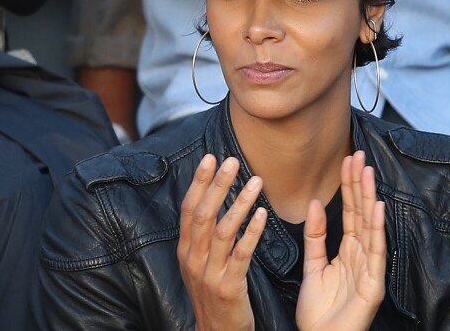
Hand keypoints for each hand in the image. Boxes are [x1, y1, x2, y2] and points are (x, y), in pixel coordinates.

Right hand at [177, 155, 267, 330]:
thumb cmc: (213, 291)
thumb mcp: (200, 261)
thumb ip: (204, 233)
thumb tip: (214, 197)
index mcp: (186, 249)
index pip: (189, 208)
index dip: (199, 182)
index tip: (210, 158)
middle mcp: (193, 258)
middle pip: (203, 214)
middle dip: (218, 185)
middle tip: (232, 161)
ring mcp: (209, 273)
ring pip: (223, 231)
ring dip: (240, 203)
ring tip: (256, 181)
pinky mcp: (228, 287)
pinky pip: (242, 254)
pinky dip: (252, 232)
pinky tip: (263, 214)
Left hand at [296, 151, 385, 330]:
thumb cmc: (318, 311)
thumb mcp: (312, 265)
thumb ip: (315, 235)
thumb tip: (316, 203)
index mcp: (348, 250)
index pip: (351, 211)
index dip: (349, 186)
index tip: (347, 161)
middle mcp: (362, 255)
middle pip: (361, 212)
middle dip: (359, 184)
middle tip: (358, 156)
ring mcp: (369, 268)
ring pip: (370, 226)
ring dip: (369, 198)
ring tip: (366, 172)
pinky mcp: (373, 285)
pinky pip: (375, 252)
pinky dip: (376, 229)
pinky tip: (376, 207)